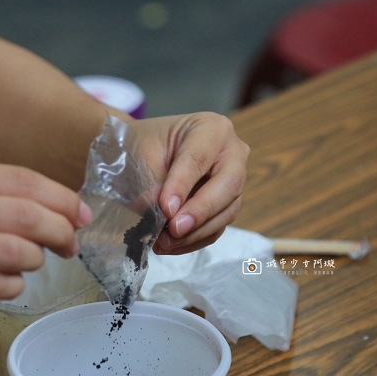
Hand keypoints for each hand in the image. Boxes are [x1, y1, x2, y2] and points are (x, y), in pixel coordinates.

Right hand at [0, 161, 91, 318]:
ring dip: (36, 259)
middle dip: (60, 231)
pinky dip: (14, 285)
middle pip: (25, 217)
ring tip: (31, 261)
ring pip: (14, 254)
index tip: (80, 213)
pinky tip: (8, 281)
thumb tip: (55, 207)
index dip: (61, 198)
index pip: (21, 180)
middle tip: (69, 243)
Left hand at [128, 113, 248, 254]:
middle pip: (227, 186)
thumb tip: (159, 215)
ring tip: (164, 242)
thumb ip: (152, 183)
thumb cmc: (144, 146)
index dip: (182, 185)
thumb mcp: (142, 156)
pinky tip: (171, 246)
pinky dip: (194, 240)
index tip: (165, 208)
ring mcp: (234, 181)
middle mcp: (232, 153)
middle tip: (174, 230)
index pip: (199, 159)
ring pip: (226, 211)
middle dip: (200, 212)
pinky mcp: (227, 205)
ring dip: (196, 232)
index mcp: (212, 129)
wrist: (145, 151)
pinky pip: (218, 227)